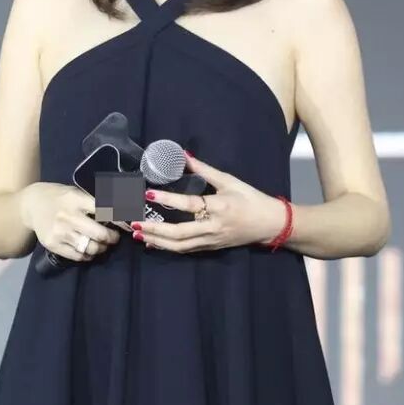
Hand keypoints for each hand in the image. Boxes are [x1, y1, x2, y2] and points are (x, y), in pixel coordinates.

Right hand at [21, 181, 119, 261]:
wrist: (32, 205)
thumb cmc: (60, 197)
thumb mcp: (77, 193)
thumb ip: (95, 203)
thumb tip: (121, 214)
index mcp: (76, 199)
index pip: (104, 211)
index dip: (119, 220)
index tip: (126, 224)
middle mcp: (68, 216)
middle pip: (99, 234)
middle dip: (112, 238)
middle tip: (115, 237)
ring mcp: (60, 232)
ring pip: (91, 248)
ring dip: (102, 248)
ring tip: (103, 245)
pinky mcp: (53, 245)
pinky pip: (78, 256)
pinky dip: (88, 255)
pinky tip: (90, 250)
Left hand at [130, 153, 286, 252]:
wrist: (270, 224)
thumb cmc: (251, 199)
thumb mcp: (230, 181)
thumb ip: (204, 170)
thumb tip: (183, 154)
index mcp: (219, 207)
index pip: (190, 205)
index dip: (168, 200)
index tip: (148, 193)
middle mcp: (213, 227)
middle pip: (180, 233)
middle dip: (154, 229)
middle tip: (134, 221)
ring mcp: (211, 241)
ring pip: (180, 246)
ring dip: (156, 241)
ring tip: (137, 233)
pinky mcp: (210, 248)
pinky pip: (185, 250)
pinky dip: (166, 247)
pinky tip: (151, 242)